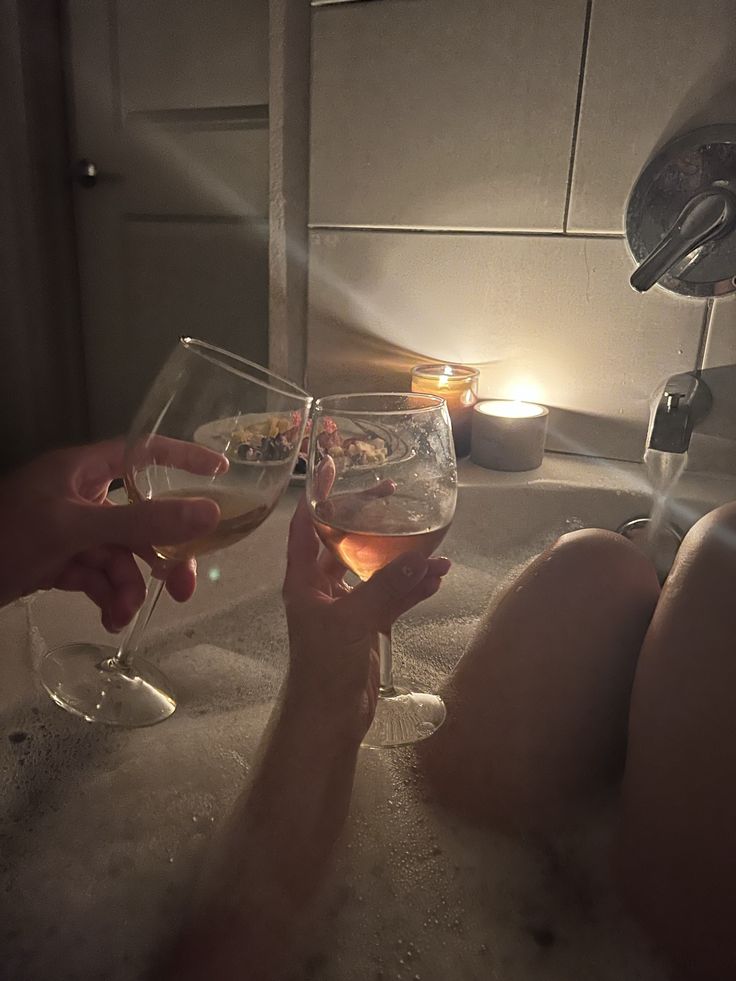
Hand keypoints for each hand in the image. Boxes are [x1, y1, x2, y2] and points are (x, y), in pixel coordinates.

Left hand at [0, 438, 225, 628]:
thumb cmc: (8, 533)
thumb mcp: (77, 526)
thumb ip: (143, 522)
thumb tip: (209, 514)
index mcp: (86, 468)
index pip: (146, 452)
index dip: (183, 458)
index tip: (221, 472)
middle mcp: (84, 495)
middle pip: (142, 518)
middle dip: (162, 555)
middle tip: (184, 587)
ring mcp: (72, 531)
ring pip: (121, 555)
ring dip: (128, 586)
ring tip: (122, 613)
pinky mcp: (61, 563)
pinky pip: (99, 577)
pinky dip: (107, 598)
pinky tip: (108, 619)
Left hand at [281, 497, 450, 744]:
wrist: (329, 719)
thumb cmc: (325, 666)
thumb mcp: (353, 622)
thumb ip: (386, 588)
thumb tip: (422, 556)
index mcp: (303, 580)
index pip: (305, 526)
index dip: (317, 496)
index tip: (333, 466)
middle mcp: (322, 587)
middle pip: (345, 542)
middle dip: (368, 520)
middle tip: (393, 493)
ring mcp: (347, 606)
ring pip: (376, 571)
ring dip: (402, 559)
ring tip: (432, 542)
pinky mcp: (368, 626)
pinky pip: (393, 598)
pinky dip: (413, 588)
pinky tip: (438, 576)